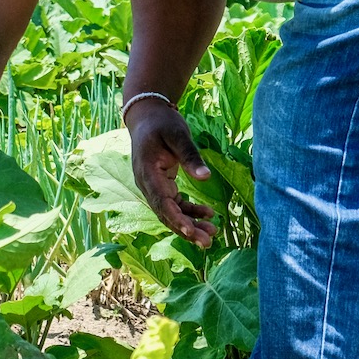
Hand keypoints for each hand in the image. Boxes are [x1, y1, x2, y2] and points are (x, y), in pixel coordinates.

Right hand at [127, 103, 215, 247]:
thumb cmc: (162, 122)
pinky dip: (189, 211)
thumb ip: (190, 156)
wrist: (146, 116)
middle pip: (165, 213)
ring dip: (189, 224)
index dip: (176, 219)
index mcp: (147, 172)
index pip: (161, 202)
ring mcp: (153, 186)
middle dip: (186, 229)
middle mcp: (147, 183)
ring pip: (170, 212)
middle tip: (207, 242)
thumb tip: (206, 178)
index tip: (191, 231)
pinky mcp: (161, 185)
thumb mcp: (178, 134)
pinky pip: (174, 204)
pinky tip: (208, 214)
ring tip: (212, 233)